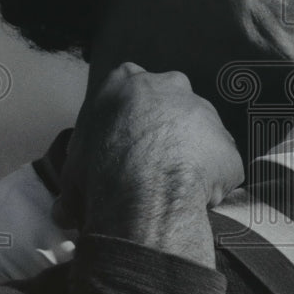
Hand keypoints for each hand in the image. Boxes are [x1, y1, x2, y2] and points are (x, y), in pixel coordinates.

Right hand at [57, 62, 243, 264]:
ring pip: (200, 135)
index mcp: (125, 81)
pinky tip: (194, 203)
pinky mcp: (228, 146)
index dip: (128, 121)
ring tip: (172, 191)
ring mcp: (205, 112)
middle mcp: (170, 85)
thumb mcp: (75, 166)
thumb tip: (66, 212)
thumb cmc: (100, 172)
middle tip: (150, 167)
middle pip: (171, 105)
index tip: (124, 145)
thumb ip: (80, 176)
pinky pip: (221, 166)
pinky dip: (212, 184)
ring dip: (190, 158)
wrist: (144, 190)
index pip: (129, 90)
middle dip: (165, 132)